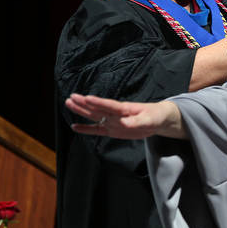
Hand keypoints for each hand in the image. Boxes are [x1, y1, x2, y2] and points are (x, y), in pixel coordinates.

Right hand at [65, 93, 183, 138]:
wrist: (157, 120)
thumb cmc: (155, 116)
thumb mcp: (149, 120)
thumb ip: (137, 122)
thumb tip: (123, 124)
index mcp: (125, 109)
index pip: (110, 105)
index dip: (98, 102)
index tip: (86, 98)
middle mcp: (115, 114)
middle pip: (97, 108)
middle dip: (84, 103)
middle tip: (71, 97)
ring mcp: (112, 121)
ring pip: (94, 116)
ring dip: (82, 110)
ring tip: (69, 103)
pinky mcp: (112, 129)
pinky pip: (97, 129)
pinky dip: (86, 129)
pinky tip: (75, 126)